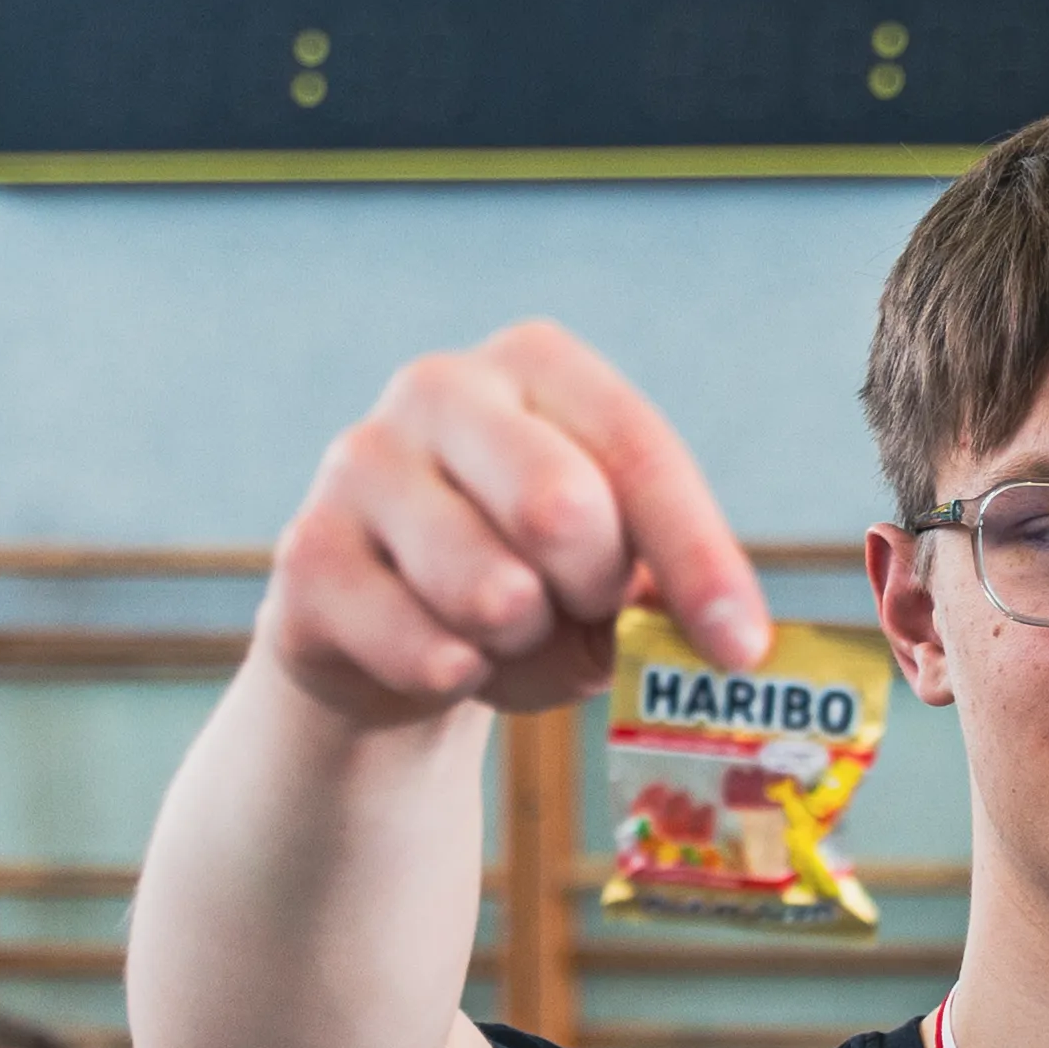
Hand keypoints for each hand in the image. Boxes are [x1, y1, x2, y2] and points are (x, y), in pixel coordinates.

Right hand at [261, 323, 769, 729]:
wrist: (400, 641)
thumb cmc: (541, 585)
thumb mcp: (618, 571)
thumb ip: (667, 586)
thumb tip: (731, 643)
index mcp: (538, 366)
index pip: (636, 452)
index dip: (699, 559)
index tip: (741, 650)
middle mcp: (438, 388)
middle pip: (560, 507)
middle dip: (594, 593)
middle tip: (581, 611)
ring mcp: (359, 463)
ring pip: (491, 592)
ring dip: (526, 649)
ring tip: (507, 634)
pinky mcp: (307, 556)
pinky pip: (426, 650)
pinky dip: (462, 681)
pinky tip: (449, 661)